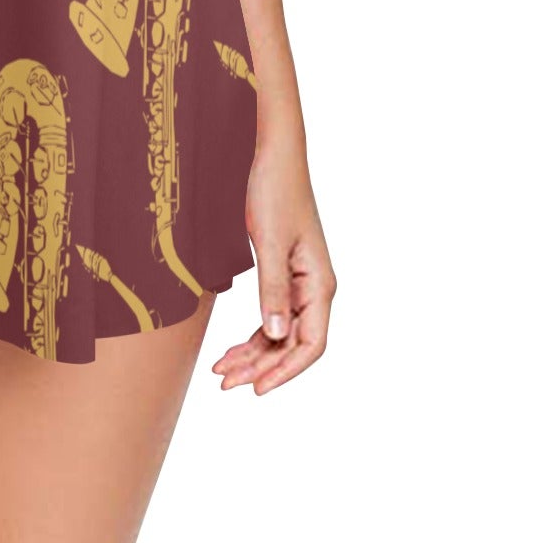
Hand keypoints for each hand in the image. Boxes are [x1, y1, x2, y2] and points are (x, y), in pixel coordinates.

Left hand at [213, 135, 335, 394]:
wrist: (271, 154)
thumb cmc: (275, 190)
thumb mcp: (270, 241)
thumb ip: (274, 289)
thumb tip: (276, 336)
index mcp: (320, 283)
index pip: (311, 344)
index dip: (286, 371)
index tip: (257, 388)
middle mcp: (315, 287)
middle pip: (293, 344)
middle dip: (261, 367)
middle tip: (225, 382)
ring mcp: (300, 281)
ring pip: (280, 333)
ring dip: (254, 354)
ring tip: (222, 370)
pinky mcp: (283, 272)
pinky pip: (272, 314)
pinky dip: (253, 334)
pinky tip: (232, 347)